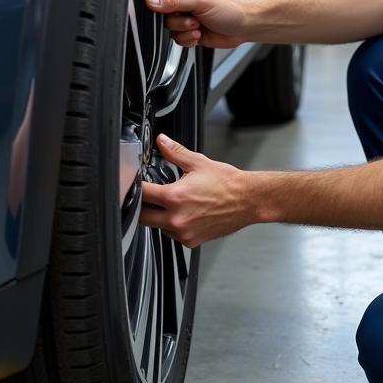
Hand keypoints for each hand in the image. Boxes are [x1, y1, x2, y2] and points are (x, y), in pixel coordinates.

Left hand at [139, 134, 256, 246]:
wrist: (247, 200)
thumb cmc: (227, 183)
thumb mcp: (198, 162)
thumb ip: (175, 152)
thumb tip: (162, 141)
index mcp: (175, 197)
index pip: (142, 194)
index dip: (135, 187)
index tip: (135, 184)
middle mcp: (177, 218)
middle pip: (142, 218)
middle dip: (141, 207)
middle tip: (147, 197)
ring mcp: (184, 232)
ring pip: (157, 227)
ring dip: (158, 217)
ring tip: (172, 204)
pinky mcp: (191, 241)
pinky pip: (172, 235)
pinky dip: (173, 226)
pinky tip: (184, 214)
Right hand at [145, 0, 247, 48]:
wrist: (245, 27)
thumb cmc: (230, 9)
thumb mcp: (201, 1)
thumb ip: (175, 1)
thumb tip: (152, 0)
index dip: (159, 4)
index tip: (169, 11)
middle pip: (163, 13)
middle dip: (178, 21)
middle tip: (193, 20)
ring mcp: (187, 16)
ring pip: (169, 28)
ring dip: (184, 31)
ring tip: (198, 26)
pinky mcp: (190, 30)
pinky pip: (177, 38)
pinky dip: (187, 39)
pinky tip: (199, 34)